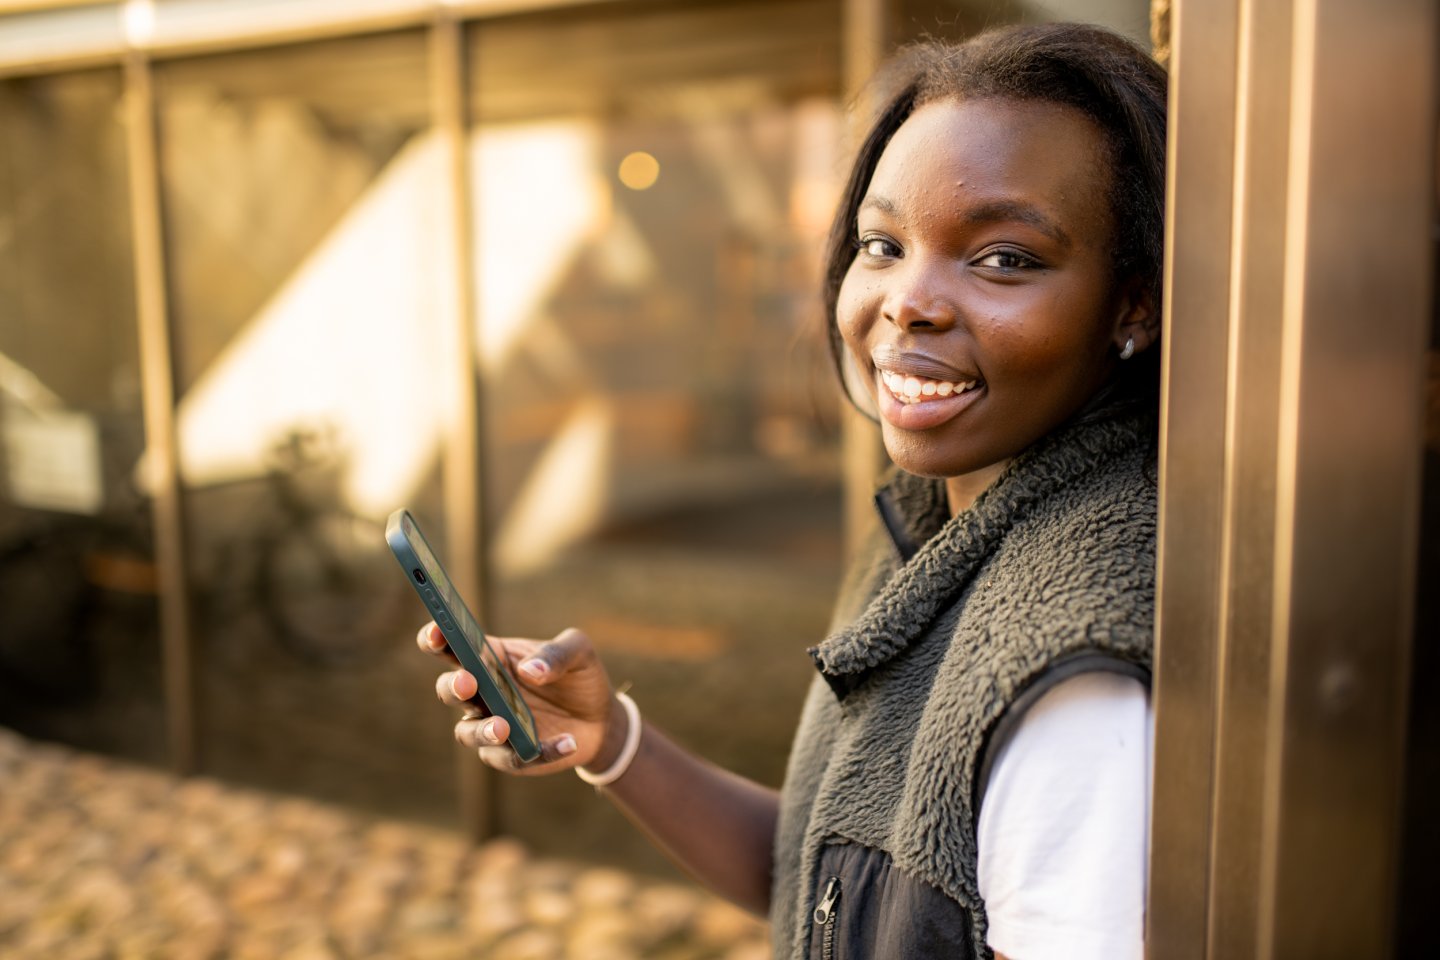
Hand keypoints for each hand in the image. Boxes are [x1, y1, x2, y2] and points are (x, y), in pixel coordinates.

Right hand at [418, 623, 625, 775]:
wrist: (601, 717)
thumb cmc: (578, 676)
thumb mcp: (578, 653)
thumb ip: (556, 654)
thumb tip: (530, 670)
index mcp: (491, 658)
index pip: (450, 646)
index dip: (435, 638)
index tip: (437, 632)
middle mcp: (483, 692)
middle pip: (449, 690)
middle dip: (453, 687)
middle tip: (468, 683)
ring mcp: (491, 725)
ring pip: (467, 733)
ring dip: (482, 731)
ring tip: (503, 728)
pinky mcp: (510, 756)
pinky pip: (512, 758)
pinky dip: (538, 753)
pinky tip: (566, 742)